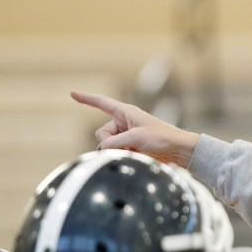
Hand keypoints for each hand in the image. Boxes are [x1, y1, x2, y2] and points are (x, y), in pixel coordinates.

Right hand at [70, 91, 199, 166]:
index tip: (72, 93)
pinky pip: (117, 153)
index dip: (86, 99)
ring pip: (108, 146)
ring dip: (120, 152)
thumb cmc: (162, 138)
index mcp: (126, 112)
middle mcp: (124, 123)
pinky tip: (139, 157)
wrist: (179, 151)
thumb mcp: (136, 137)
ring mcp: (127, 136)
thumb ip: (114, 142)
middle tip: (128, 148)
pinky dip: (124, 157)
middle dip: (110, 143)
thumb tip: (102, 149)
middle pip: (102, 134)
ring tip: (137, 153)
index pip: (102, 103)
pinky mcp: (131, 148)